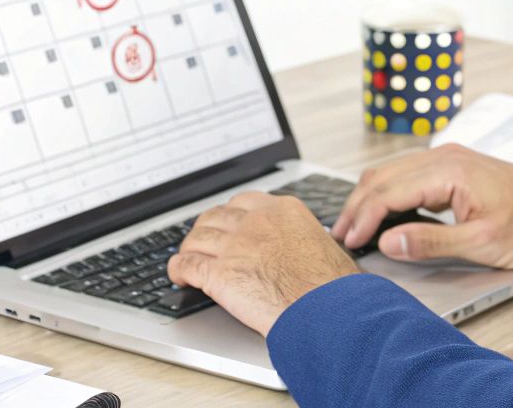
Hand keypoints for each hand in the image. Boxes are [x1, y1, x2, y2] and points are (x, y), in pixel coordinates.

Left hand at [166, 191, 361, 335]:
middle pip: (216, 216)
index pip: (243, 202)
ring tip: (188, 258)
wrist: (328, 310)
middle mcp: (256, 222)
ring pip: (197, 238)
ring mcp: (235, 246)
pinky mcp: (219, 273)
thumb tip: (299, 247)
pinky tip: (179, 275)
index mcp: (282, 211)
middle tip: (203, 241)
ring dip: (189, 249)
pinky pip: (187, 265)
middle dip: (206, 229)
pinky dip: (178, 269)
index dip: (229, 215)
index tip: (226, 223)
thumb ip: (300, 238)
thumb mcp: (323, 244)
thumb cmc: (334, 286)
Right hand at [332, 144, 512, 267]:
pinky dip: (388, 192)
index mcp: (449, 170)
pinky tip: (383, 213)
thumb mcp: (482, 243)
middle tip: (340, 236)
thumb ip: (431, 242)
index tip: (348, 242)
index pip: (388, 192)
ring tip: (354, 226)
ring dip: (370, 198)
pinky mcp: (456, 167)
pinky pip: (409, 174)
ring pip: (392, 172)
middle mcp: (445, 156)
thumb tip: (388, 241)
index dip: (363, 218)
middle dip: (357, 206)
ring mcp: (450, 159)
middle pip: (382, 176)